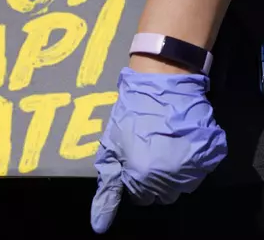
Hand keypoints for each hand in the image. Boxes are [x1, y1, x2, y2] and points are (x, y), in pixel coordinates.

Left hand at [90, 67, 226, 232]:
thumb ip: (107, 190)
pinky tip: (179, 141)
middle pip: (163, 194)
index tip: (134, 161)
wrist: (160, 83)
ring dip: (173, 170)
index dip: (135, 180)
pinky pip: (200, 168)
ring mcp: (195, 166)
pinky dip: (191, 159)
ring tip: (164, 144)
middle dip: (153, 178)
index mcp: (144, 178)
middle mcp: (171, 178)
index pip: (141, 198)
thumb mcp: (111, 149)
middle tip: (149, 151)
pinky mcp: (211, 153)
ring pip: (183, 184)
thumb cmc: (129, 115)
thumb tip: (98, 226)